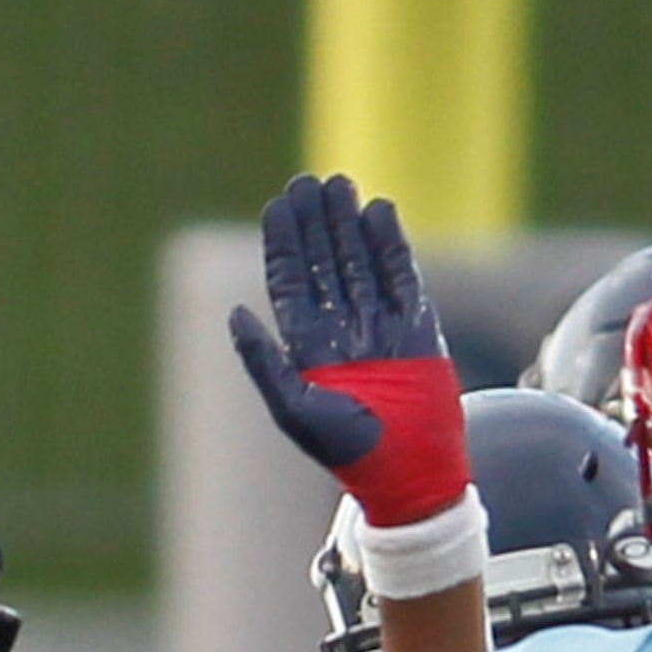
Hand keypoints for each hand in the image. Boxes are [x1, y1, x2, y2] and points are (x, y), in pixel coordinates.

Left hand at [229, 173, 468, 527]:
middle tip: (309, 182)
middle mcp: (342, 331)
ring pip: (360, 261)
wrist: (411, 469)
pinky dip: (390, 244)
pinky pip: (401, 275)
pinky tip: (378, 211)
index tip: (280, 205)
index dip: (285, 243)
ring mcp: (380, 325)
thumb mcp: (293, 409)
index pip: (291, 282)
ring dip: (348, 224)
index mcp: (308, 347)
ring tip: (340, 185)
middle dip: (316, 223)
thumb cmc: (349, 449)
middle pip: (324, 263)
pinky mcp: (416, 326)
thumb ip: (263, 361)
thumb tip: (235, 313)